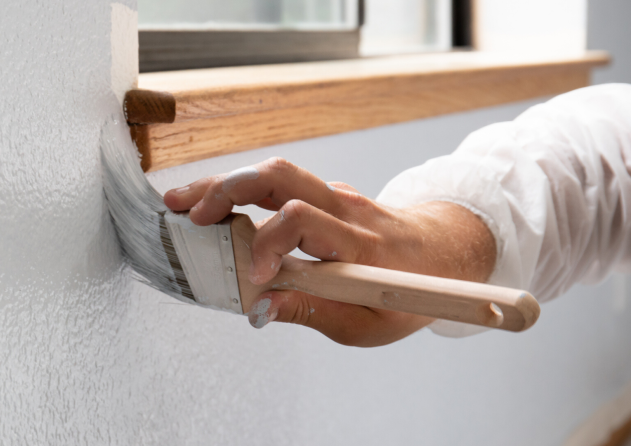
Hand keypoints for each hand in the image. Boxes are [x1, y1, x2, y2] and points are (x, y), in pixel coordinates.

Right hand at [164, 158, 495, 346]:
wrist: (445, 253)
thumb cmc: (409, 293)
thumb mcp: (365, 322)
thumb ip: (309, 311)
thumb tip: (258, 307)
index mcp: (359, 245)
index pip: (301, 221)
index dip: (265, 244)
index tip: (249, 276)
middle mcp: (346, 209)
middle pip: (280, 178)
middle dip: (227, 190)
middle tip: (187, 212)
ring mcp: (338, 196)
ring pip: (276, 173)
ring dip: (226, 183)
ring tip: (185, 202)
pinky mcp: (328, 195)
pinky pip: (283, 183)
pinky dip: (245, 190)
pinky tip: (217, 207)